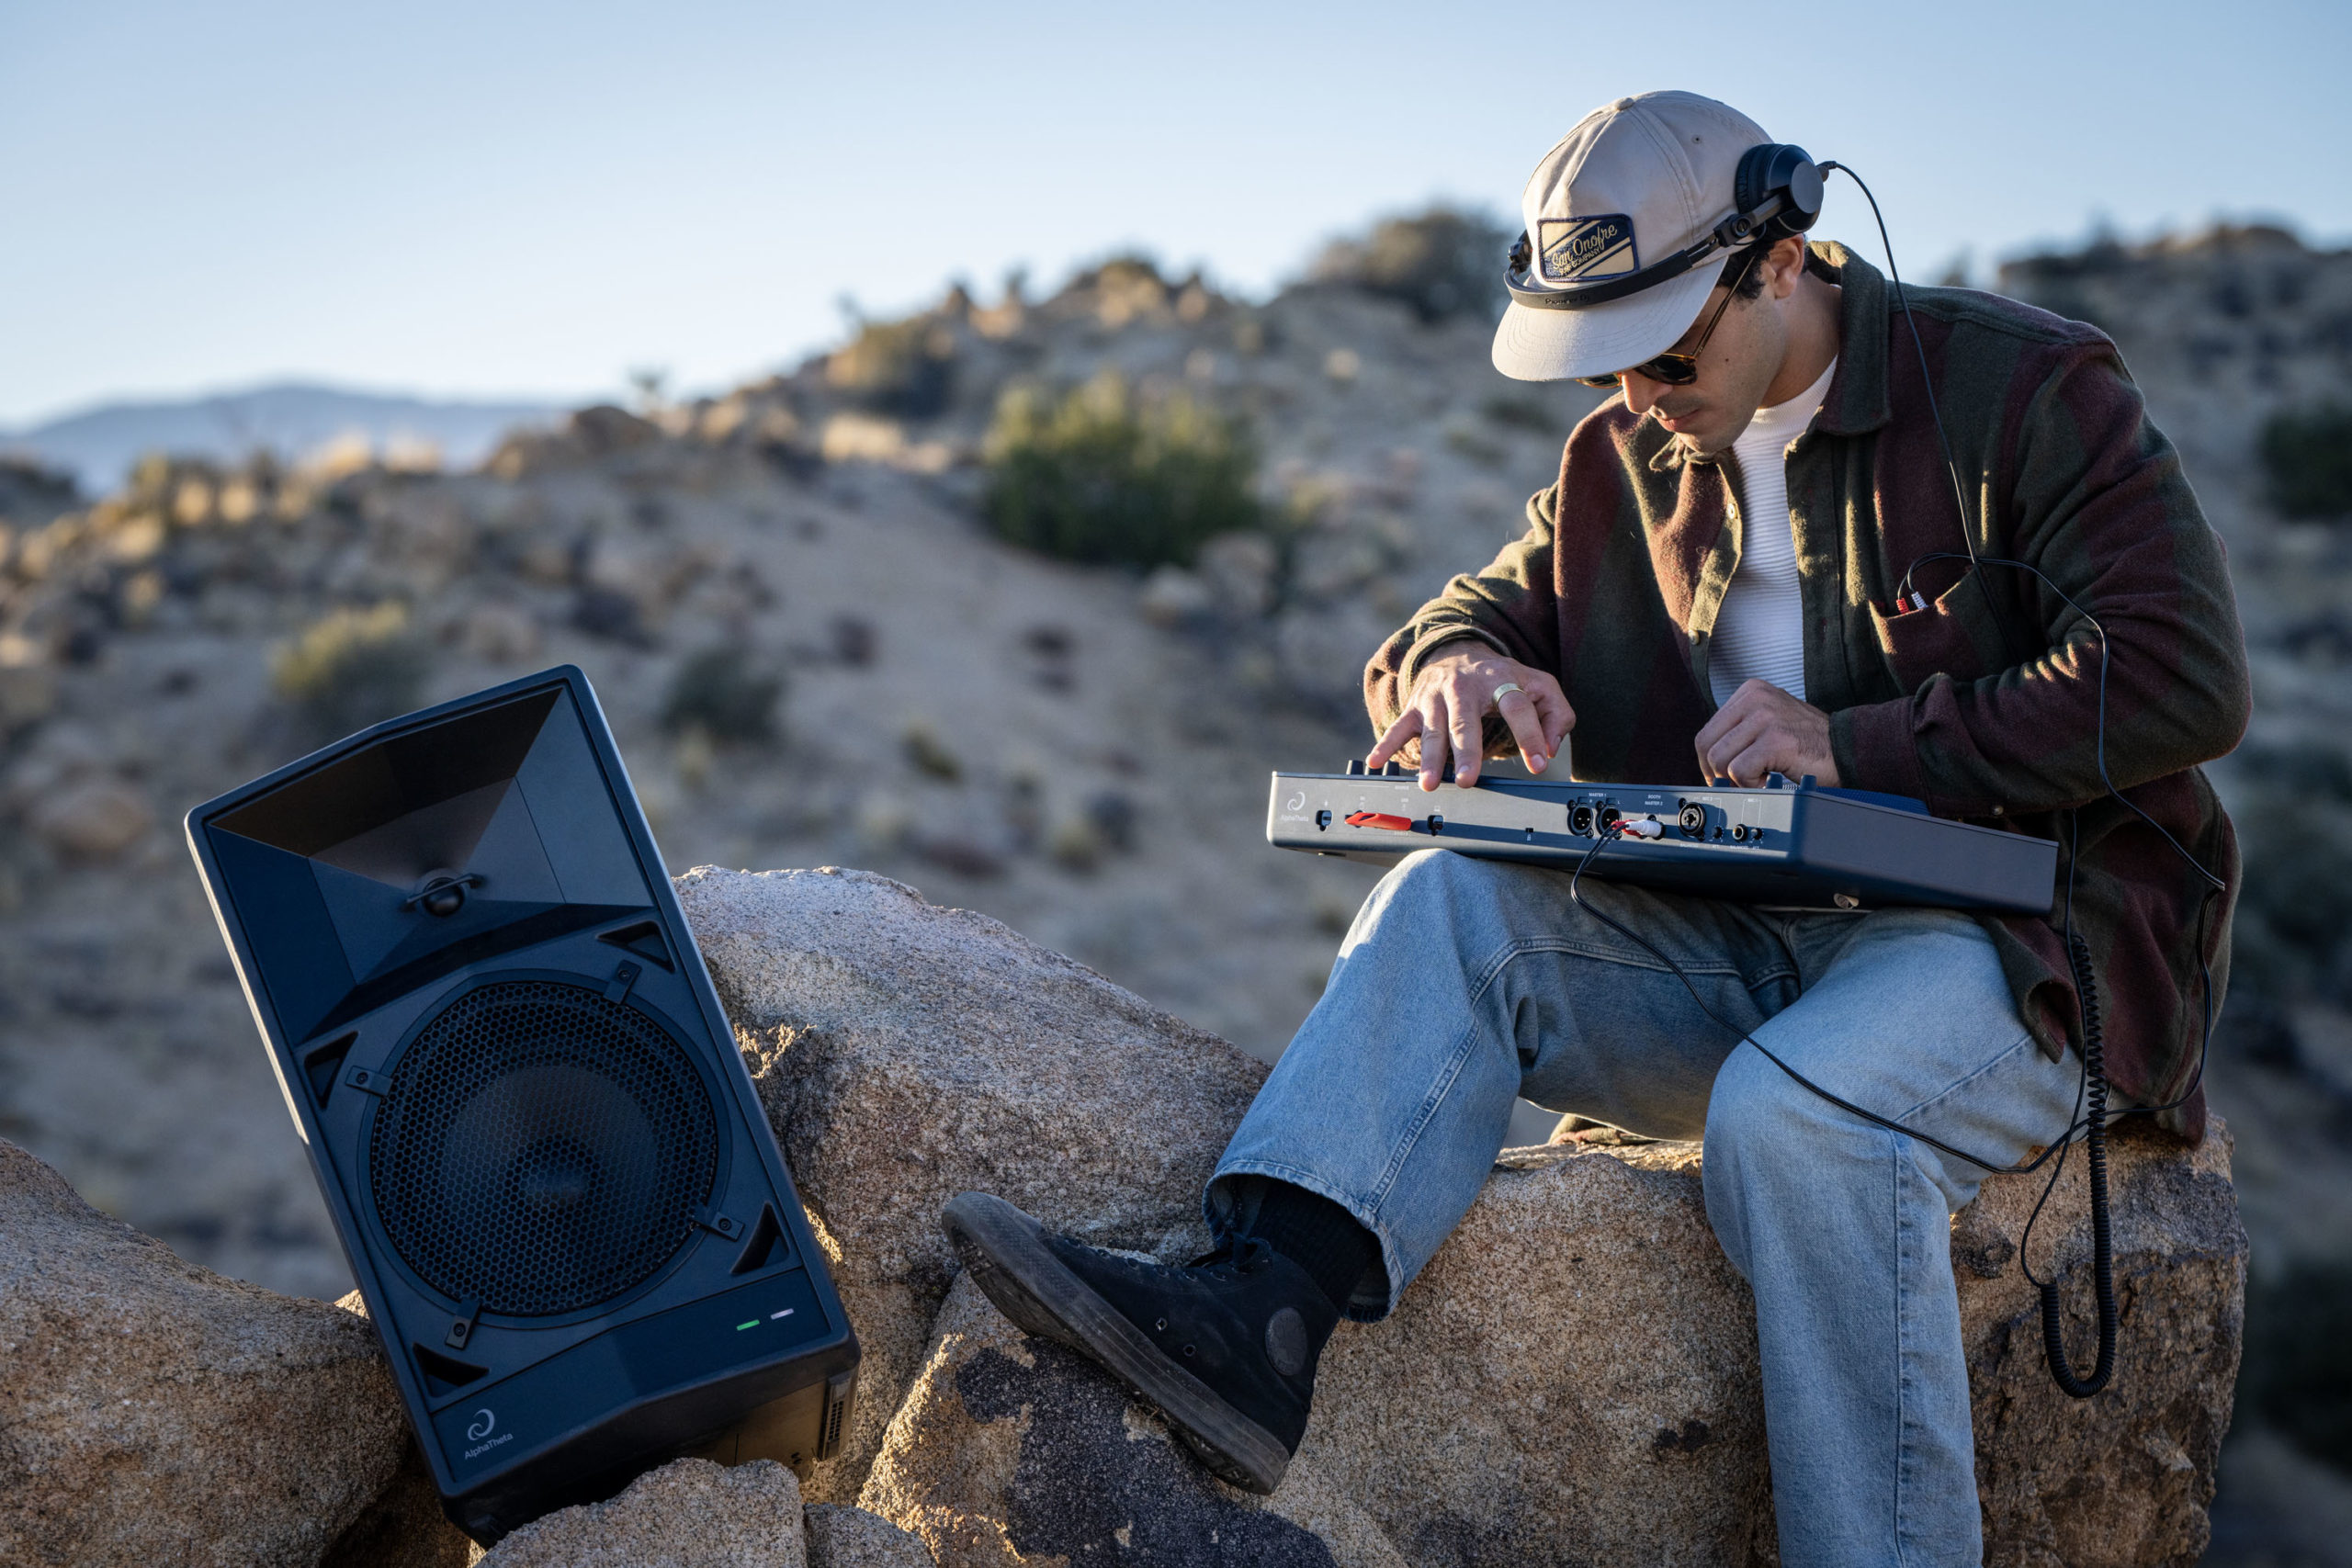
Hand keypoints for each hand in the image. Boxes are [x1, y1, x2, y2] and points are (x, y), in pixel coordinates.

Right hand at [1366, 642, 1574, 791]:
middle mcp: (1466, 688)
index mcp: (1501, 681)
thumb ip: (1556, 715)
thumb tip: (1549, 748)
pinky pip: (1398, 727)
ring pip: (1432, 730)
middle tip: (1467, 779)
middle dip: (1466, 752)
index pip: (1517, 707)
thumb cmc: (1502, 679)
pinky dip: (1385, 744)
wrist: (1457, 652)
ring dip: (1429, 757)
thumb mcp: (1539, 686)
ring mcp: (1436, 698)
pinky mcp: (1415, 706)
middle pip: (1466, 722)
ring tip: (1430, 783)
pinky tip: (1376, 762)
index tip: (1538, 763)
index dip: (1530, 735)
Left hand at [1694, 679, 1839, 786]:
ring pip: (1719, 759)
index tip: (1722, 777)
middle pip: (1706, 745)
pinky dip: (1750, 784)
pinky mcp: (1776, 739)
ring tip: (1761, 778)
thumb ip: (1740, 732)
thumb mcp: (1770, 722)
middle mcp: (1755, 698)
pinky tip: (1770, 781)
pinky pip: (1738, 770)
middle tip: (1736, 784)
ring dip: (1736, 779)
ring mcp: (1766, 716)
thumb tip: (1708, 760)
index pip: (1706, 732)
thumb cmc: (1811, 743)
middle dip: (1716, 773)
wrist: (1850, 749)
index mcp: (1750, 691)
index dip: (1709, 762)